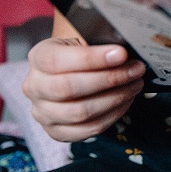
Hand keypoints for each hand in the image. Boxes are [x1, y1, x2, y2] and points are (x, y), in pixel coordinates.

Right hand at [23, 37, 145, 141]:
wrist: (70, 71)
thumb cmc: (81, 53)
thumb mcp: (84, 40)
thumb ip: (100, 42)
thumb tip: (126, 50)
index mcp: (38, 58)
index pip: (57, 60)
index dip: (91, 58)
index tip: (122, 54)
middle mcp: (34, 87)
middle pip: (67, 88)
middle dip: (109, 79)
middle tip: (136, 70)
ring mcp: (43, 113)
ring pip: (79, 112)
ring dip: (115, 98)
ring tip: (135, 84)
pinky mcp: (57, 132)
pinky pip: (88, 129)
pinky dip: (113, 115)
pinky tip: (126, 100)